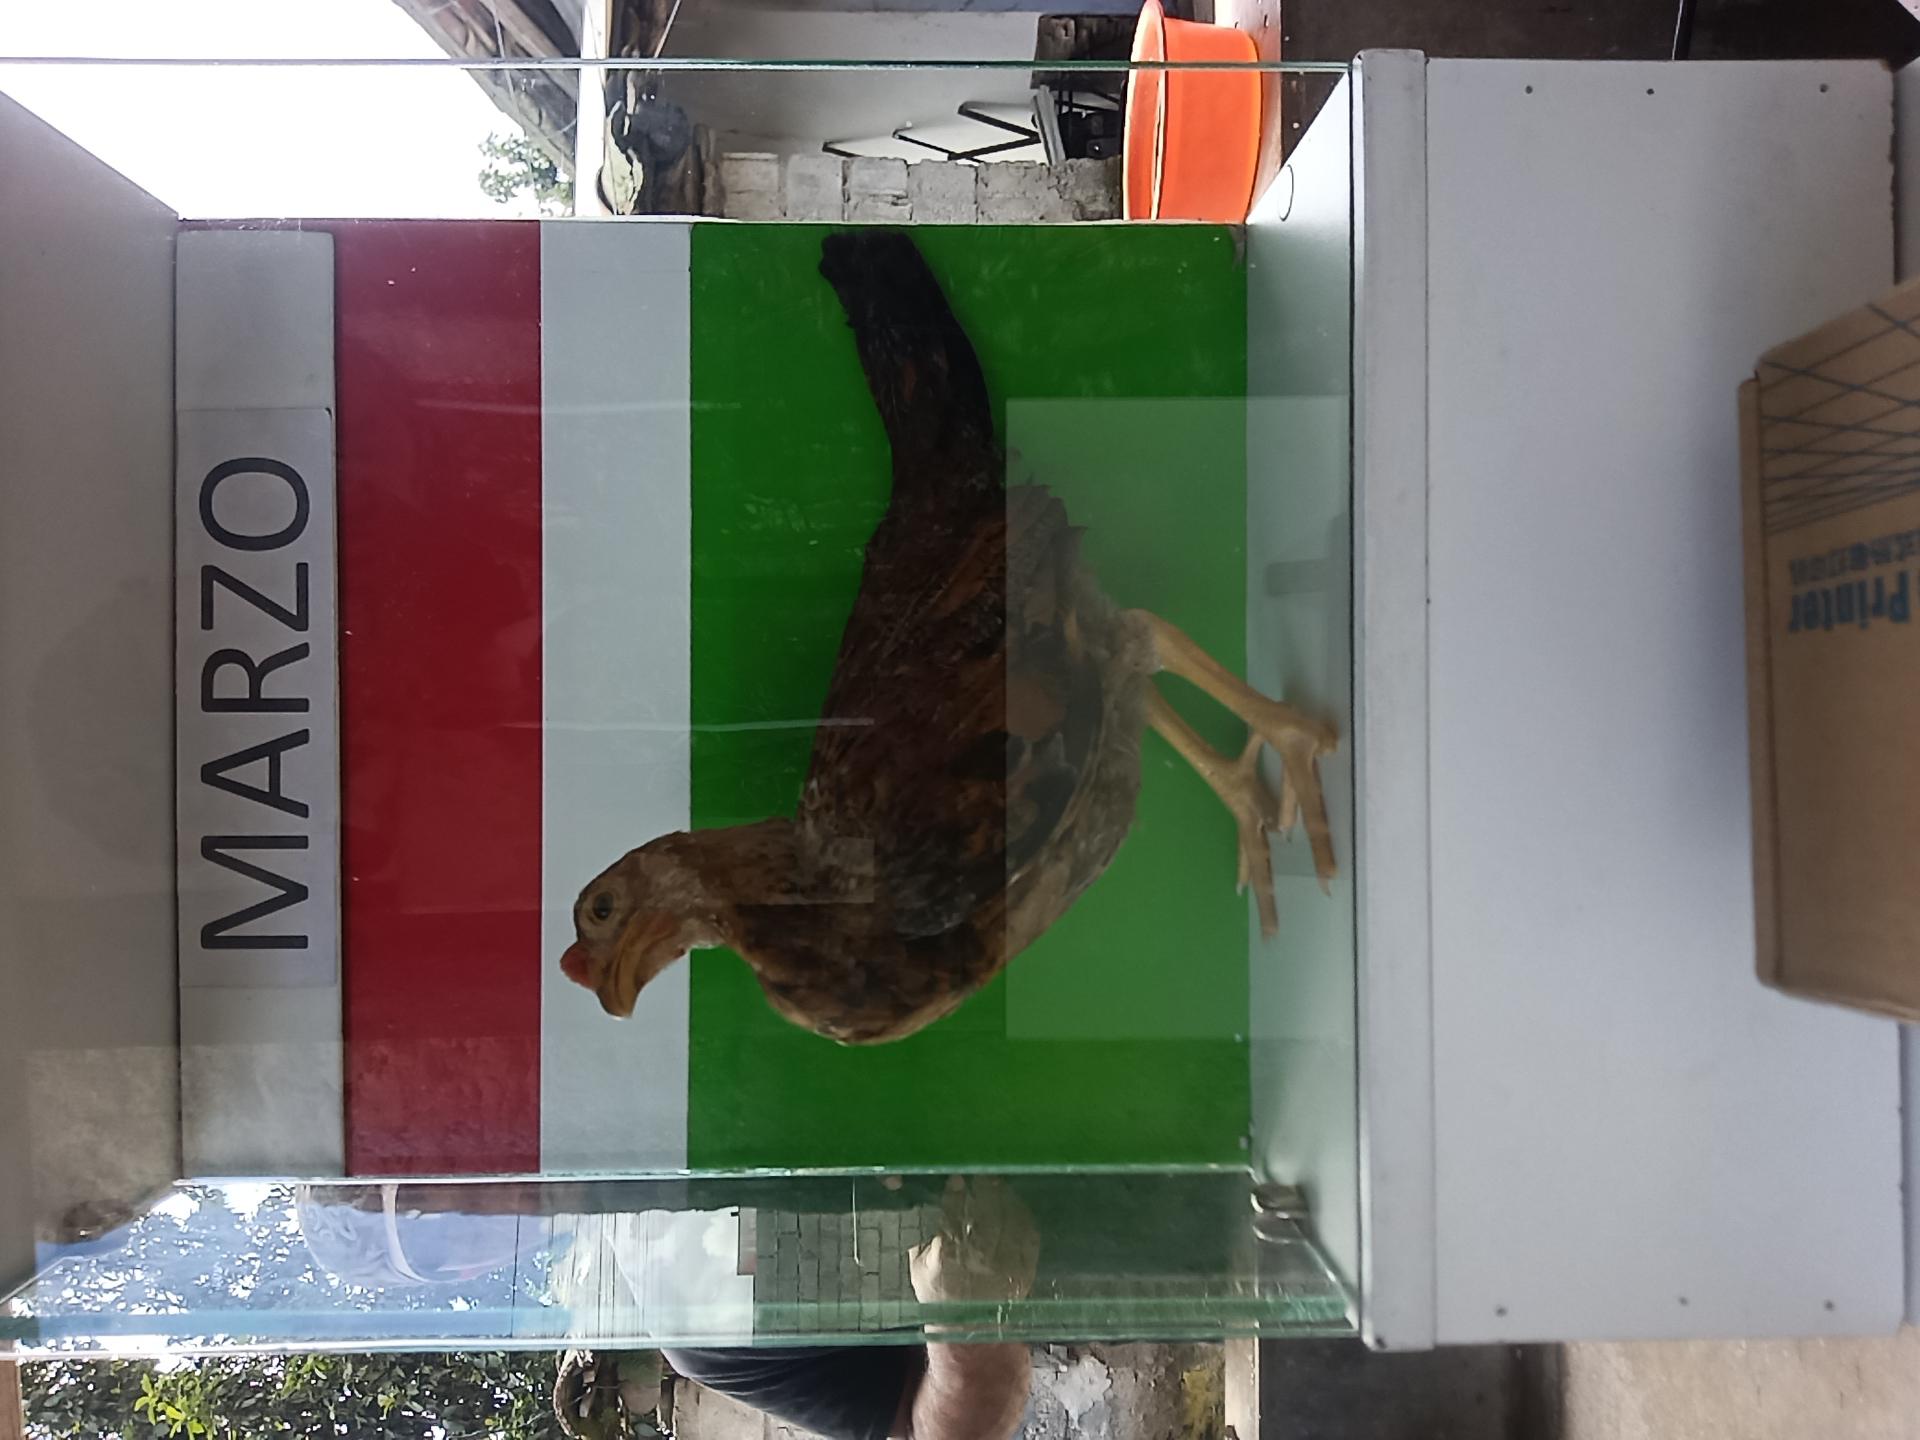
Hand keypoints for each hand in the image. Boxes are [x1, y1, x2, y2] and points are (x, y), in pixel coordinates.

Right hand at [908, 1176, 1039, 1306]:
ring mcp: (1004, 1266)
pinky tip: (1015, 1204)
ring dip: (1004, 1197)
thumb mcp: (917, 1265)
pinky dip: (1023, 1214)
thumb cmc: (937, 1292)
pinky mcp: (1024, 1270)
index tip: (956, 1179)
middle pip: (984, 1214)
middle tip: (981, 1175)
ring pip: (1008, 1220)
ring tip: (997, 1183)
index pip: (951, 1216)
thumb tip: (917, 1197)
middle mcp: (977, 1261)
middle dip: (983, 1189)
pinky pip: (1028, 1234)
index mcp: (946, 1258)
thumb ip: (920, 1232)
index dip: (954, 1194)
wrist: (967, 1327)